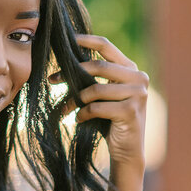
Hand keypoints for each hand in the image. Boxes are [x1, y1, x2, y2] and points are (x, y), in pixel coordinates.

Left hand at [50, 34, 148, 175]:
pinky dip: (83, 113)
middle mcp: (139, 78)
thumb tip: (62, 62)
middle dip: (71, 73)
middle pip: (98, 66)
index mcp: (131, 69)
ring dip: (76, 99)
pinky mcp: (131, 111)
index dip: (85, 40)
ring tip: (68, 108)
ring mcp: (138, 94)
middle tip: (52, 80)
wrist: (127, 151)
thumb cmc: (110, 120)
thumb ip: (94, 77)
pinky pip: (96, 107)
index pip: (106, 45)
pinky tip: (80, 119)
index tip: (65, 39)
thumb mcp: (103, 94)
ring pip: (95, 89)